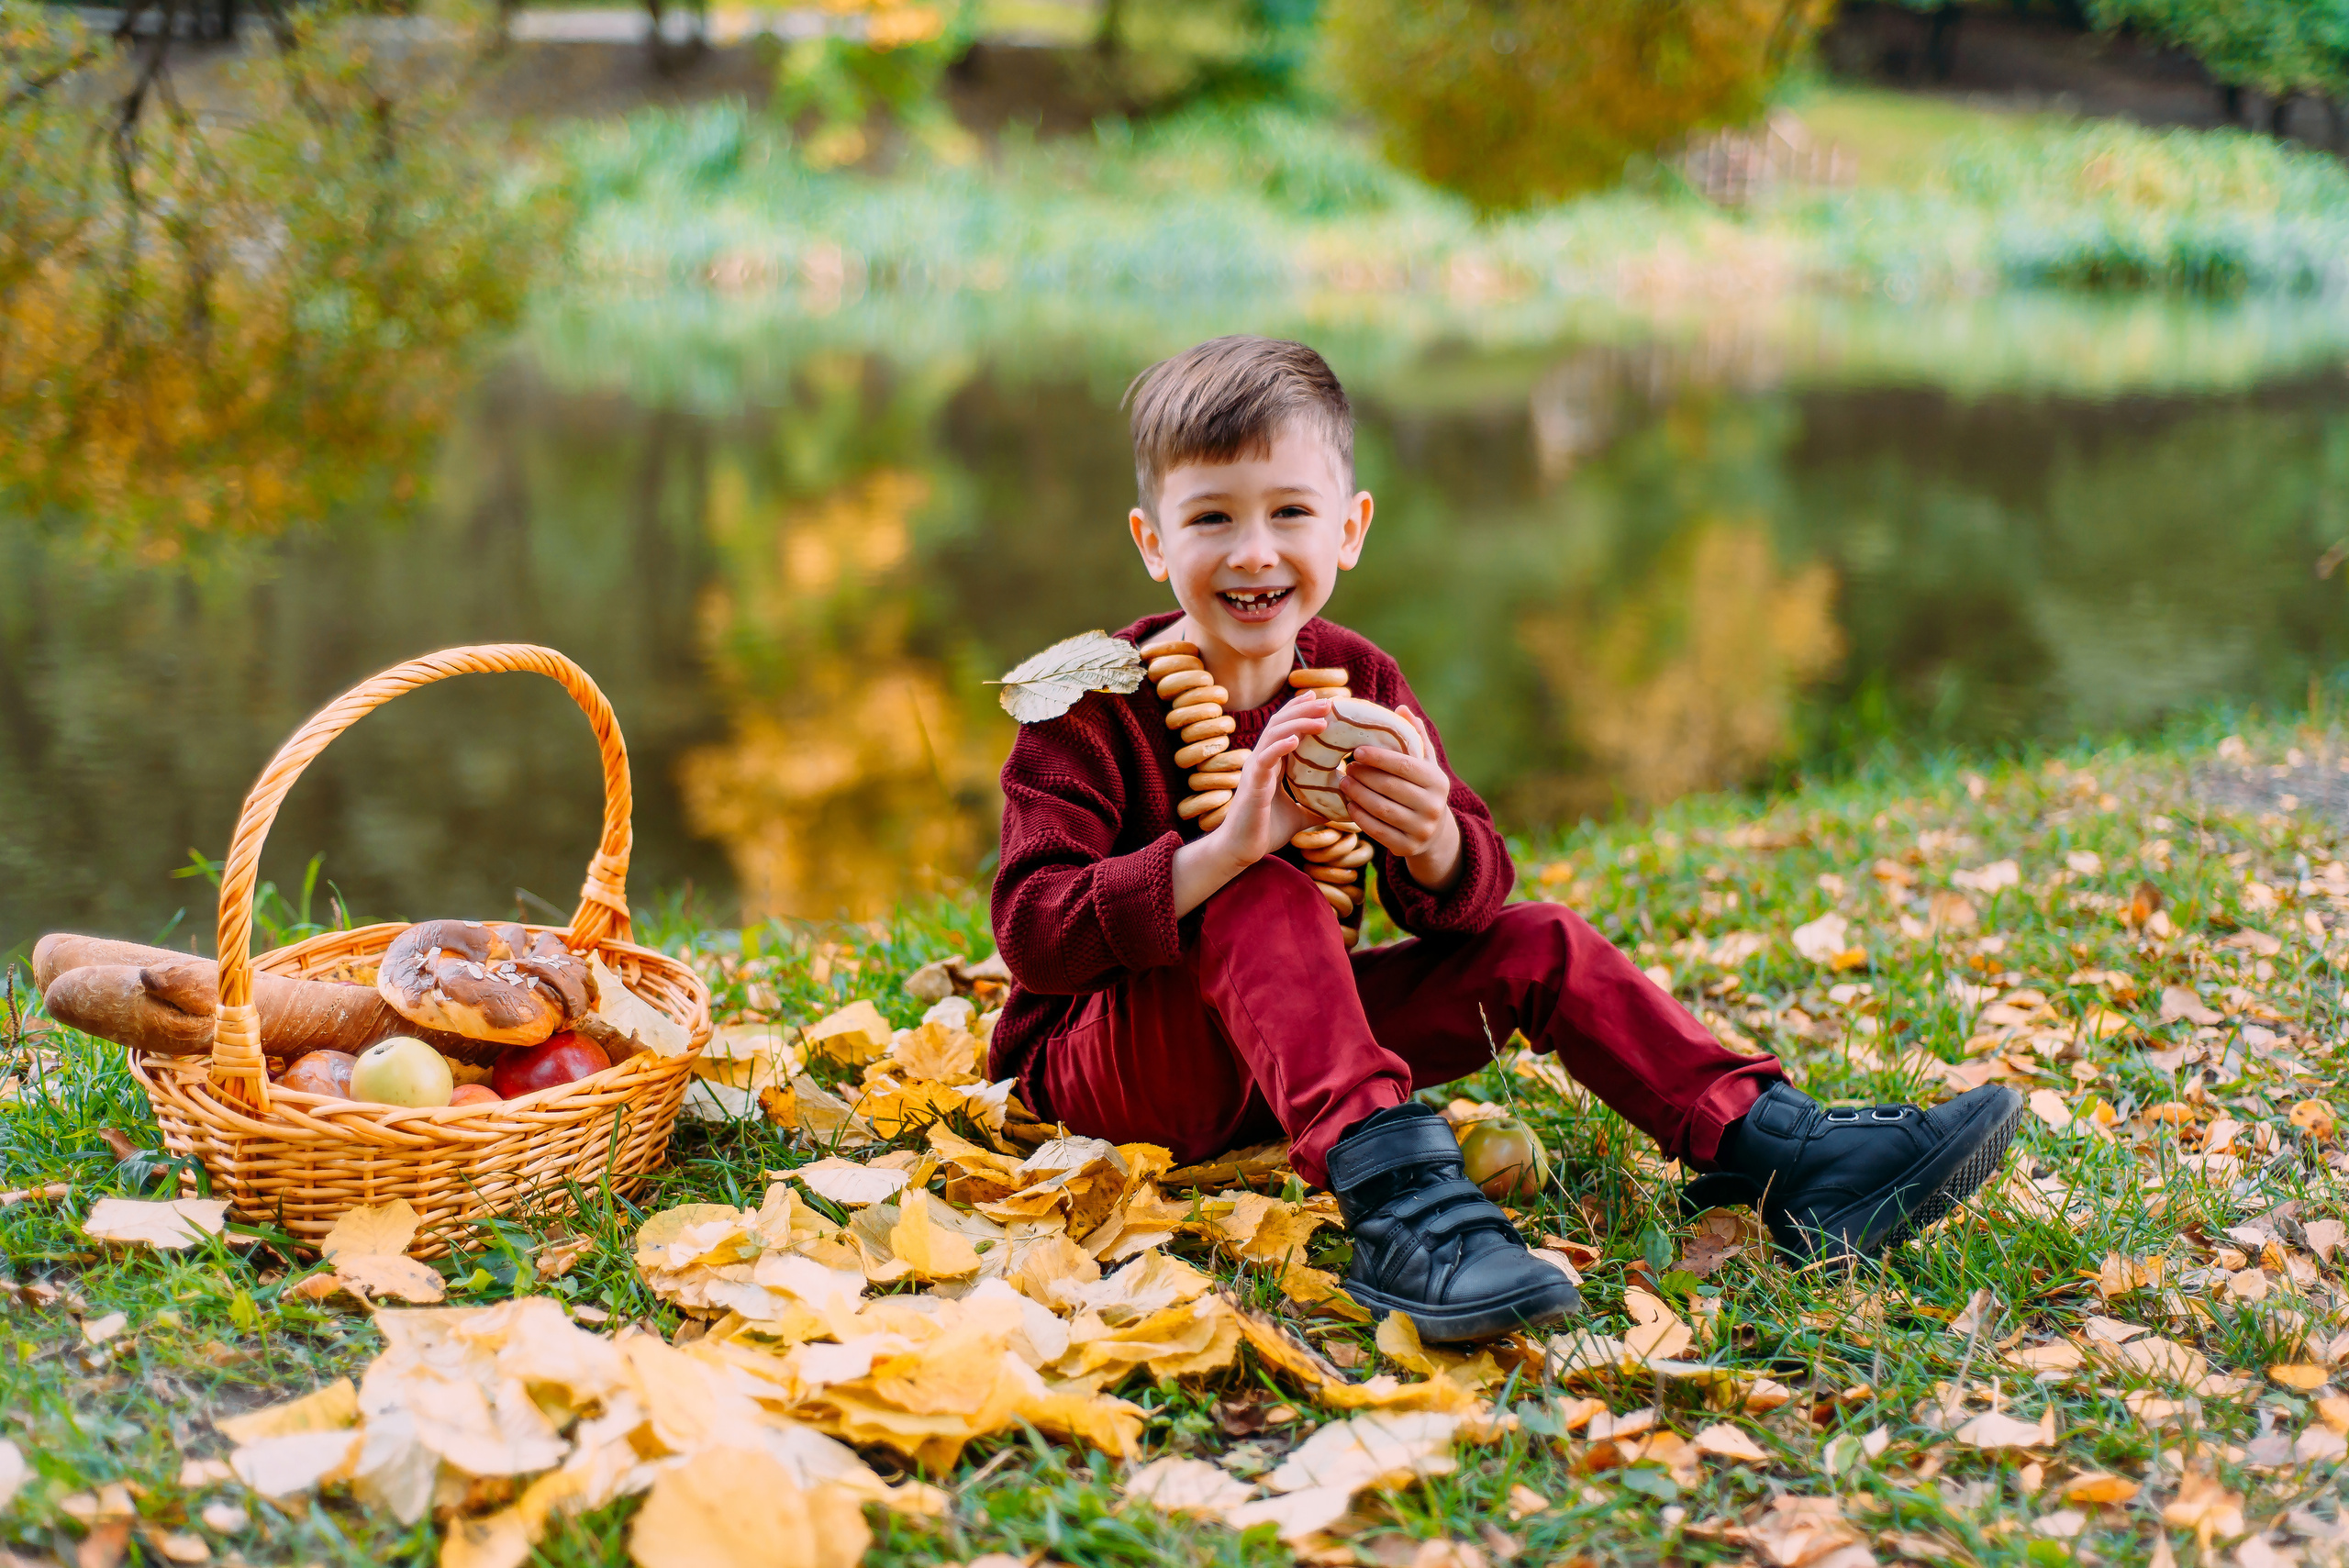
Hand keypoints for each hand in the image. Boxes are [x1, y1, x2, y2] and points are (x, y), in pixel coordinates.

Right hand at [1170, 699, 1326, 917]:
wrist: (1240, 852)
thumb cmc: (1263, 832)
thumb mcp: (1298, 818)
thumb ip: (1315, 809)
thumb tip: (1341, 809)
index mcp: (1271, 765)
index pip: (1286, 729)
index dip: (1301, 712)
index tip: (1322, 700)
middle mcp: (1261, 762)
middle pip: (1281, 724)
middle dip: (1304, 710)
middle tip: (1329, 701)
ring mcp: (1255, 771)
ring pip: (1275, 736)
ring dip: (1298, 723)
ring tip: (1321, 717)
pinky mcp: (1252, 784)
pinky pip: (1265, 759)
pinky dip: (1280, 746)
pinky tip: (1296, 739)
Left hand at [1338, 706, 1462, 890]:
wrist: (1433, 833)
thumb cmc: (1422, 788)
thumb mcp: (1425, 763)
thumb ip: (1415, 737)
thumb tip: (1402, 709)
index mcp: (1438, 781)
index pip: (1405, 766)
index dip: (1380, 757)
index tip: (1357, 750)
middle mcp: (1433, 806)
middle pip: (1391, 788)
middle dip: (1365, 776)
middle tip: (1346, 767)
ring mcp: (1421, 830)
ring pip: (1382, 810)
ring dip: (1358, 795)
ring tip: (1343, 782)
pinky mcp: (1407, 848)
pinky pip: (1378, 831)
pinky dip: (1360, 817)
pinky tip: (1348, 805)